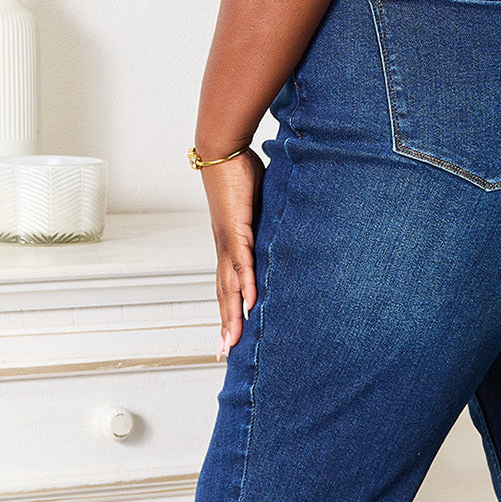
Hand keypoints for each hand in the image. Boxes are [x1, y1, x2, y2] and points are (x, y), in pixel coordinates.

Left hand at [200, 146, 265, 352]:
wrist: (220, 149)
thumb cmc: (237, 173)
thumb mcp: (257, 205)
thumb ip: (266, 222)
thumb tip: (280, 227)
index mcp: (229, 245)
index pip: (228, 285)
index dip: (228, 311)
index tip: (227, 335)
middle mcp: (225, 247)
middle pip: (225, 294)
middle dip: (225, 324)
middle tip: (224, 352)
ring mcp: (229, 240)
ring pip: (231, 285)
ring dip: (231, 315)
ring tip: (232, 340)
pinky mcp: (237, 229)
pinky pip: (243, 262)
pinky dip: (246, 284)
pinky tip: (250, 303)